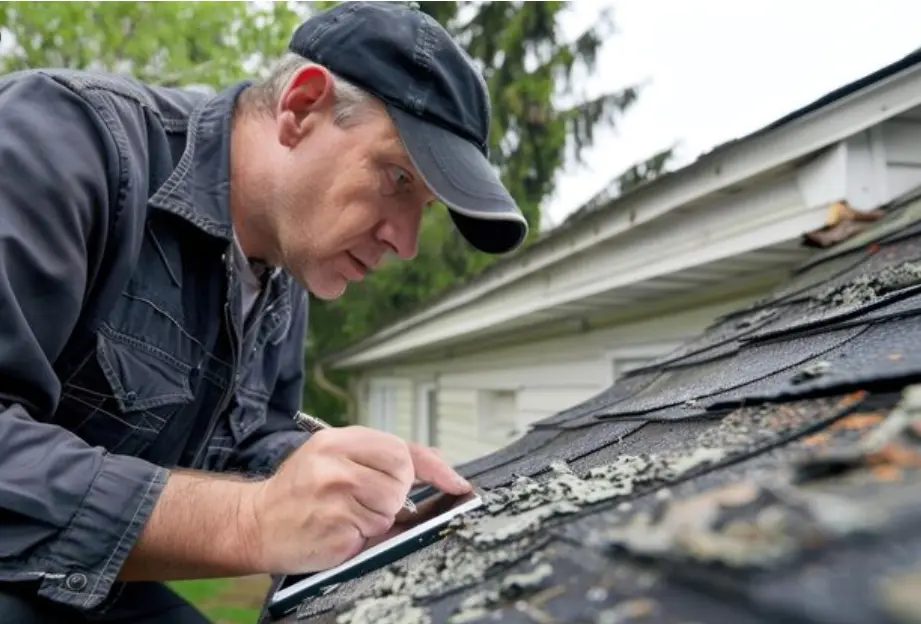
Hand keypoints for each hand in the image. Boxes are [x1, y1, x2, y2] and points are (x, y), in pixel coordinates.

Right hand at [240, 426, 470, 573]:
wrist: (254, 521)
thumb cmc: (298, 489)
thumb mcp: (332, 456)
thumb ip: (380, 455)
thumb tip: (435, 462)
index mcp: (338, 441)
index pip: (401, 450)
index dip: (434, 468)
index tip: (456, 483)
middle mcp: (337, 464)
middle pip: (401, 479)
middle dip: (394, 493)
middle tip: (366, 498)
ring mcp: (336, 498)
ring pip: (390, 509)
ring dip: (378, 518)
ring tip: (347, 514)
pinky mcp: (335, 530)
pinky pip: (374, 534)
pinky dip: (363, 536)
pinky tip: (339, 529)